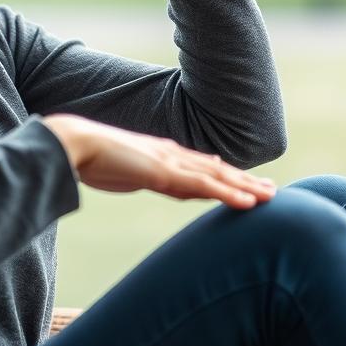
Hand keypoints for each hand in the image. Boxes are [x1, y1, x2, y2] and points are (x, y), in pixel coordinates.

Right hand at [45, 115, 276, 209]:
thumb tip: (135, 175)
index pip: (197, 166)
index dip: (222, 174)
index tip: (242, 180)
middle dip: (243, 181)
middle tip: (270, 190)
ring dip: (245, 187)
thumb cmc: (87, 157)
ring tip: (270, 196)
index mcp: (158, 154)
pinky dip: (228, 194)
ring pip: (216, 178)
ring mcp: (169, 162)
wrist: (74, 143)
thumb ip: (132, 173)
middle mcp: (169, 154)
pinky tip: (248, 202)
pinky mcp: (165, 173)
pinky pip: (204, 187)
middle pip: (214, 170)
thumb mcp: (118, 170)